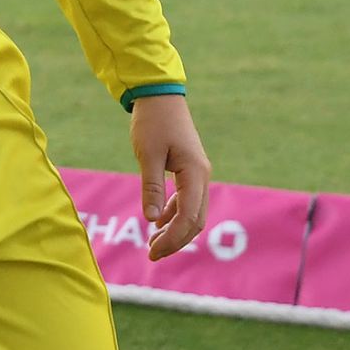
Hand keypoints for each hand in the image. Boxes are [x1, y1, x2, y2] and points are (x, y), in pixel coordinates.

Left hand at [129, 94, 211, 260]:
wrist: (159, 94)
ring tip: (153, 243)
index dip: (173, 238)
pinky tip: (158, 222)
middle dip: (176, 240)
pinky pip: (187, 199)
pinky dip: (174, 213)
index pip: (188, 217)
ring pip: (193, 211)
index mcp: (195, 173)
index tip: (152, 251)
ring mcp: (198, 172)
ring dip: (175, 229)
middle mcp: (202, 176)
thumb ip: (151, 187)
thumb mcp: (147, 154)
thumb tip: (151, 220)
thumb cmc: (152, 121)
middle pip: (195, 220)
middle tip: (152, 254)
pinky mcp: (190, 169)